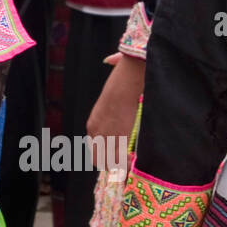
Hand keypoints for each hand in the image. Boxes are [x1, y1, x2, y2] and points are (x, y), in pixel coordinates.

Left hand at [86, 52, 143, 166]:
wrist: (126, 85)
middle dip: (110, 163)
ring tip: (129, 166)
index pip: (94, 147)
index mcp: (93, 123)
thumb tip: (109, 60)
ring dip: (119, 166)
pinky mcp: (117, 141)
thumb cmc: (123, 79)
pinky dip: (127, 165)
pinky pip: (120, 161)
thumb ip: (111, 68)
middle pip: (99, 159)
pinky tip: (133, 163)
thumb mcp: (112, 81)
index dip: (104, 153)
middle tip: (122, 165)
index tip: (113, 155)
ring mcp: (106, 138)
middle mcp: (96, 133)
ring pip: (109, 162)